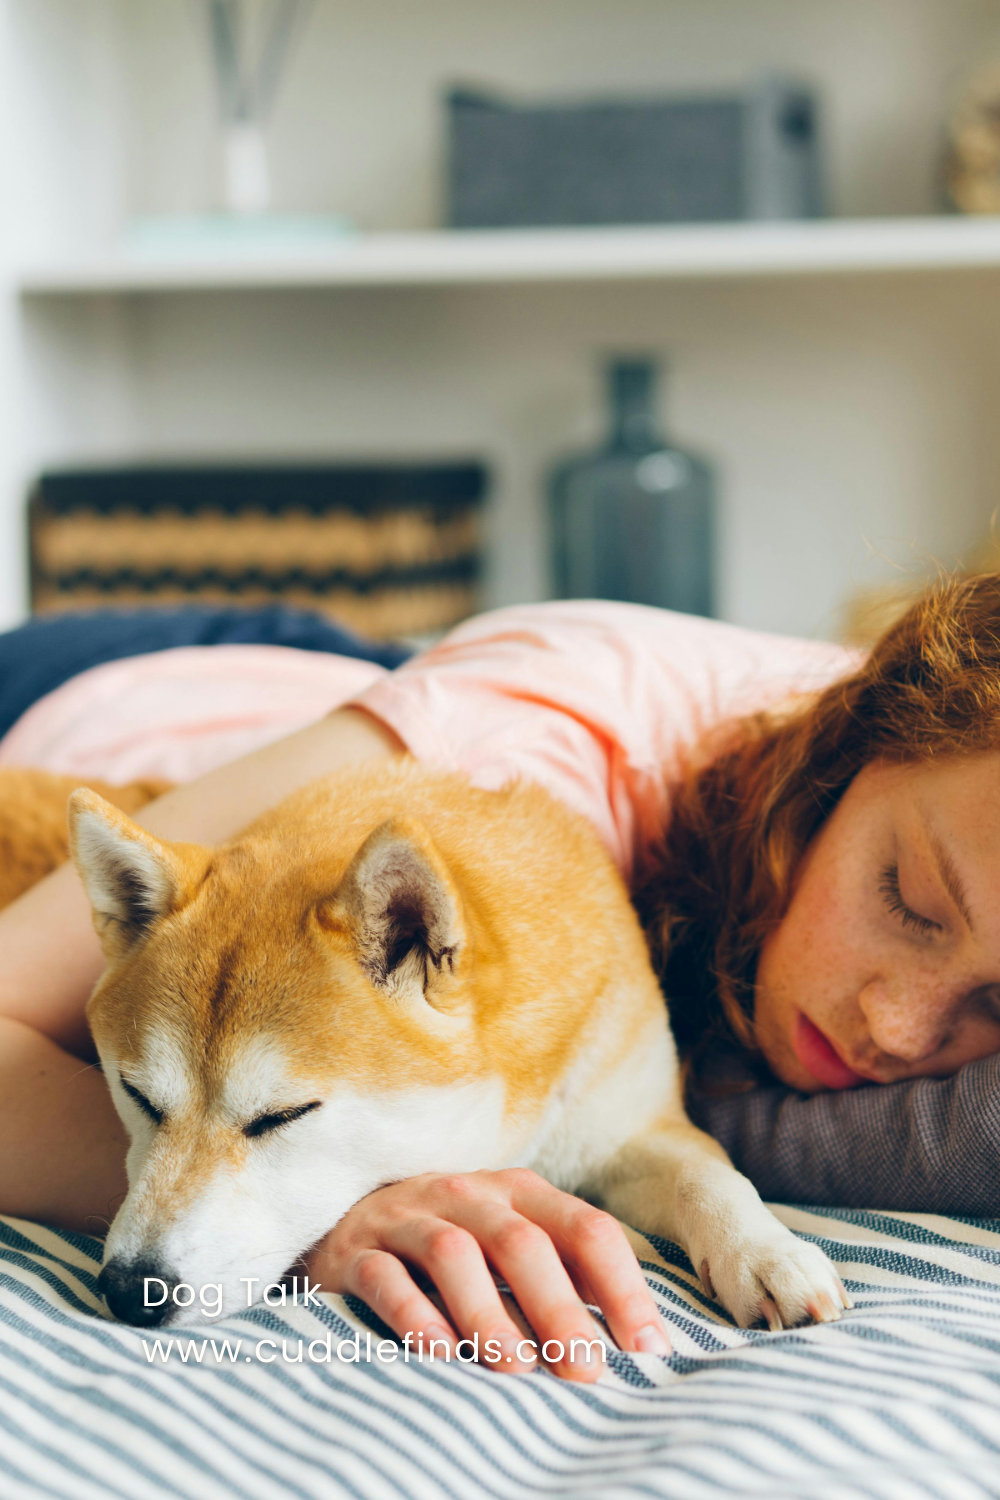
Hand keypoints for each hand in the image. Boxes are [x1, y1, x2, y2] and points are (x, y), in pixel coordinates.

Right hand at [304, 1168, 671, 1382]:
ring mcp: (409, 1218)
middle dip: (559, 1308)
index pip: (585, 1228)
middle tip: (585, 1370)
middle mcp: (469, 1195)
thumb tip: (644, 1342)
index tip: (649, 1347)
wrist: (349, 1222)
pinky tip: (441, 1354)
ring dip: (489, 1313)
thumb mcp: (513, 1243)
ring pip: (453, 1254)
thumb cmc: (456, 1246)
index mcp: (520, 1193)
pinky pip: (386, 1276)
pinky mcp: (359, 1251)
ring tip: (517, 1369)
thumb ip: (567, 1276)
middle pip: (522, 1242)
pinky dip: (414, 1314)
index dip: (621, 1286)